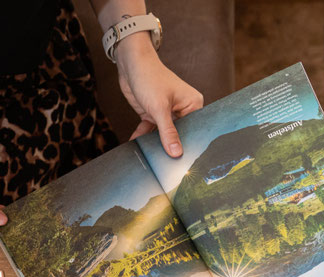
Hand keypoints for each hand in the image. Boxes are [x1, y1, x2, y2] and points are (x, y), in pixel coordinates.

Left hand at [115, 34, 203, 156]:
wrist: (130, 65)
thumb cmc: (150, 78)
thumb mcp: (159, 109)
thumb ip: (168, 132)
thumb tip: (176, 152)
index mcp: (193, 104)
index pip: (193, 130)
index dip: (187, 145)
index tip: (181, 161)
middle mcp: (182, 109)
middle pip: (178, 134)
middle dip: (169, 146)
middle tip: (163, 163)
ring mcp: (167, 112)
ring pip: (163, 134)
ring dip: (153, 143)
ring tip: (149, 157)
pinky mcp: (153, 114)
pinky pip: (150, 130)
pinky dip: (143, 136)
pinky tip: (136, 145)